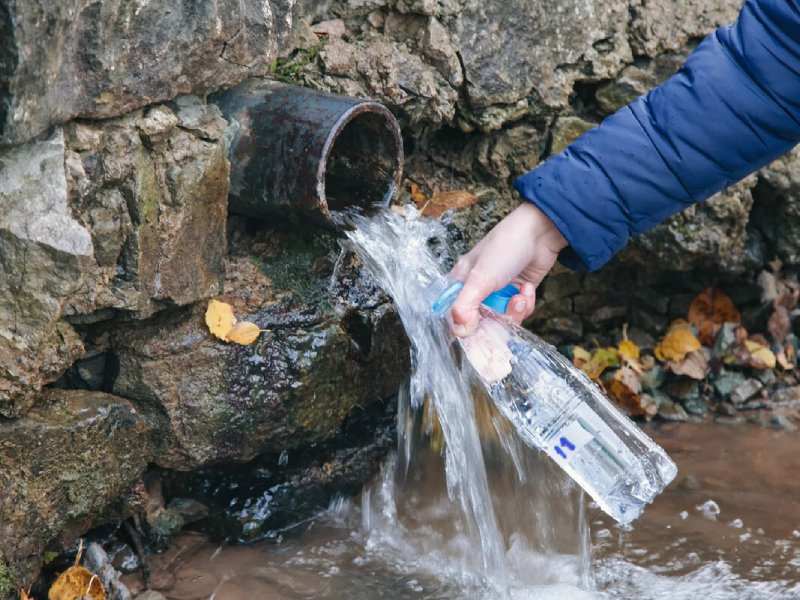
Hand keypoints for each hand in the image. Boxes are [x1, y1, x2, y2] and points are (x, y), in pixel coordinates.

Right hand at [448, 202, 567, 335]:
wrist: (541, 232)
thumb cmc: (504, 248)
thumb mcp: (480, 279)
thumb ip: (465, 306)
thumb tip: (460, 332)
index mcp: (460, 283)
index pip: (453, 316)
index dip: (464, 329)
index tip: (476, 336)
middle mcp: (477, 290)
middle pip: (479, 323)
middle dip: (496, 322)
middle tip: (504, 317)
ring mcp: (497, 293)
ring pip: (501, 320)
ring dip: (514, 312)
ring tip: (520, 296)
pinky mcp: (516, 293)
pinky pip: (518, 312)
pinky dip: (525, 304)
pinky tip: (527, 289)